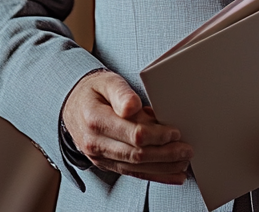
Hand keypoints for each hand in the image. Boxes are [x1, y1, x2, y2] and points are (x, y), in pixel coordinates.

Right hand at [61, 70, 193, 184]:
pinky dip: (155, 176)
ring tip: (183, 163)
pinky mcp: (106, 163)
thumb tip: (132, 105)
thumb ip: (121, 92)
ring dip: (163, 167)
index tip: (174, 132)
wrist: (72, 106)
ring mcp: (100, 156)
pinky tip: (172, 175)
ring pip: (136, 167)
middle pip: (137, 153)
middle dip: (166, 154)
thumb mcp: (105, 82)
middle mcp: (95, 142)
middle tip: (186, 149)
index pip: (133, 133)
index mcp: (96, 119)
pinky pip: (132, 173)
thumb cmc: (93, 92)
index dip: (157, 135)